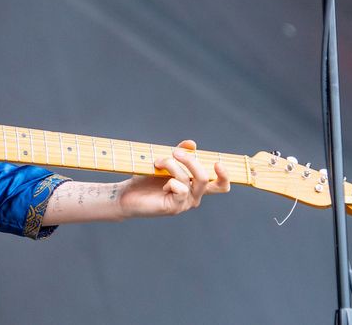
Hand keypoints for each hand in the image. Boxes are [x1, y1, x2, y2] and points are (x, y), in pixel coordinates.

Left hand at [114, 139, 229, 218]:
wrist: (127, 194)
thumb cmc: (147, 179)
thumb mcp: (165, 162)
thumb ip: (180, 153)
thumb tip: (192, 144)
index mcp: (195, 185)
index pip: (220, 184)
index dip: (225, 175)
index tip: (218, 162)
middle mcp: (194, 195)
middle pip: (205, 177)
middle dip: (191, 160)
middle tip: (174, 152)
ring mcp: (185, 203)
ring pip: (189, 179)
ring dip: (172, 165)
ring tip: (157, 163)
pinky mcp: (174, 208)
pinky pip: (180, 189)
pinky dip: (169, 181)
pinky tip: (161, 185)